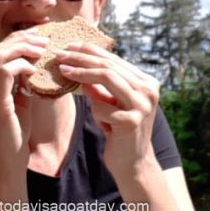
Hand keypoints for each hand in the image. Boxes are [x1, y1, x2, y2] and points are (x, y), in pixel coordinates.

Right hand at [0, 29, 47, 174]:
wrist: (6, 168)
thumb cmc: (13, 138)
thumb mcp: (17, 104)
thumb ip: (20, 84)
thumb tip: (33, 64)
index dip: (17, 39)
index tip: (37, 35)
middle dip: (22, 38)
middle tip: (44, 38)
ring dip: (24, 47)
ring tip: (43, 49)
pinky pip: (6, 73)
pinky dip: (22, 65)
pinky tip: (35, 70)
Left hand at [57, 43, 159, 174]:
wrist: (133, 164)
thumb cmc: (118, 131)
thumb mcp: (109, 103)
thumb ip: (100, 85)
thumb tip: (78, 64)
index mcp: (146, 82)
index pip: (114, 60)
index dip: (91, 51)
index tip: (70, 46)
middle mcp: (148, 90)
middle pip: (109, 66)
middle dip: (82, 58)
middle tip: (60, 54)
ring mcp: (142, 105)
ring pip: (108, 77)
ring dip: (81, 73)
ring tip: (62, 69)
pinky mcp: (132, 122)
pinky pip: (101, 107)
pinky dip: (93, 109)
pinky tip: (98, 119)